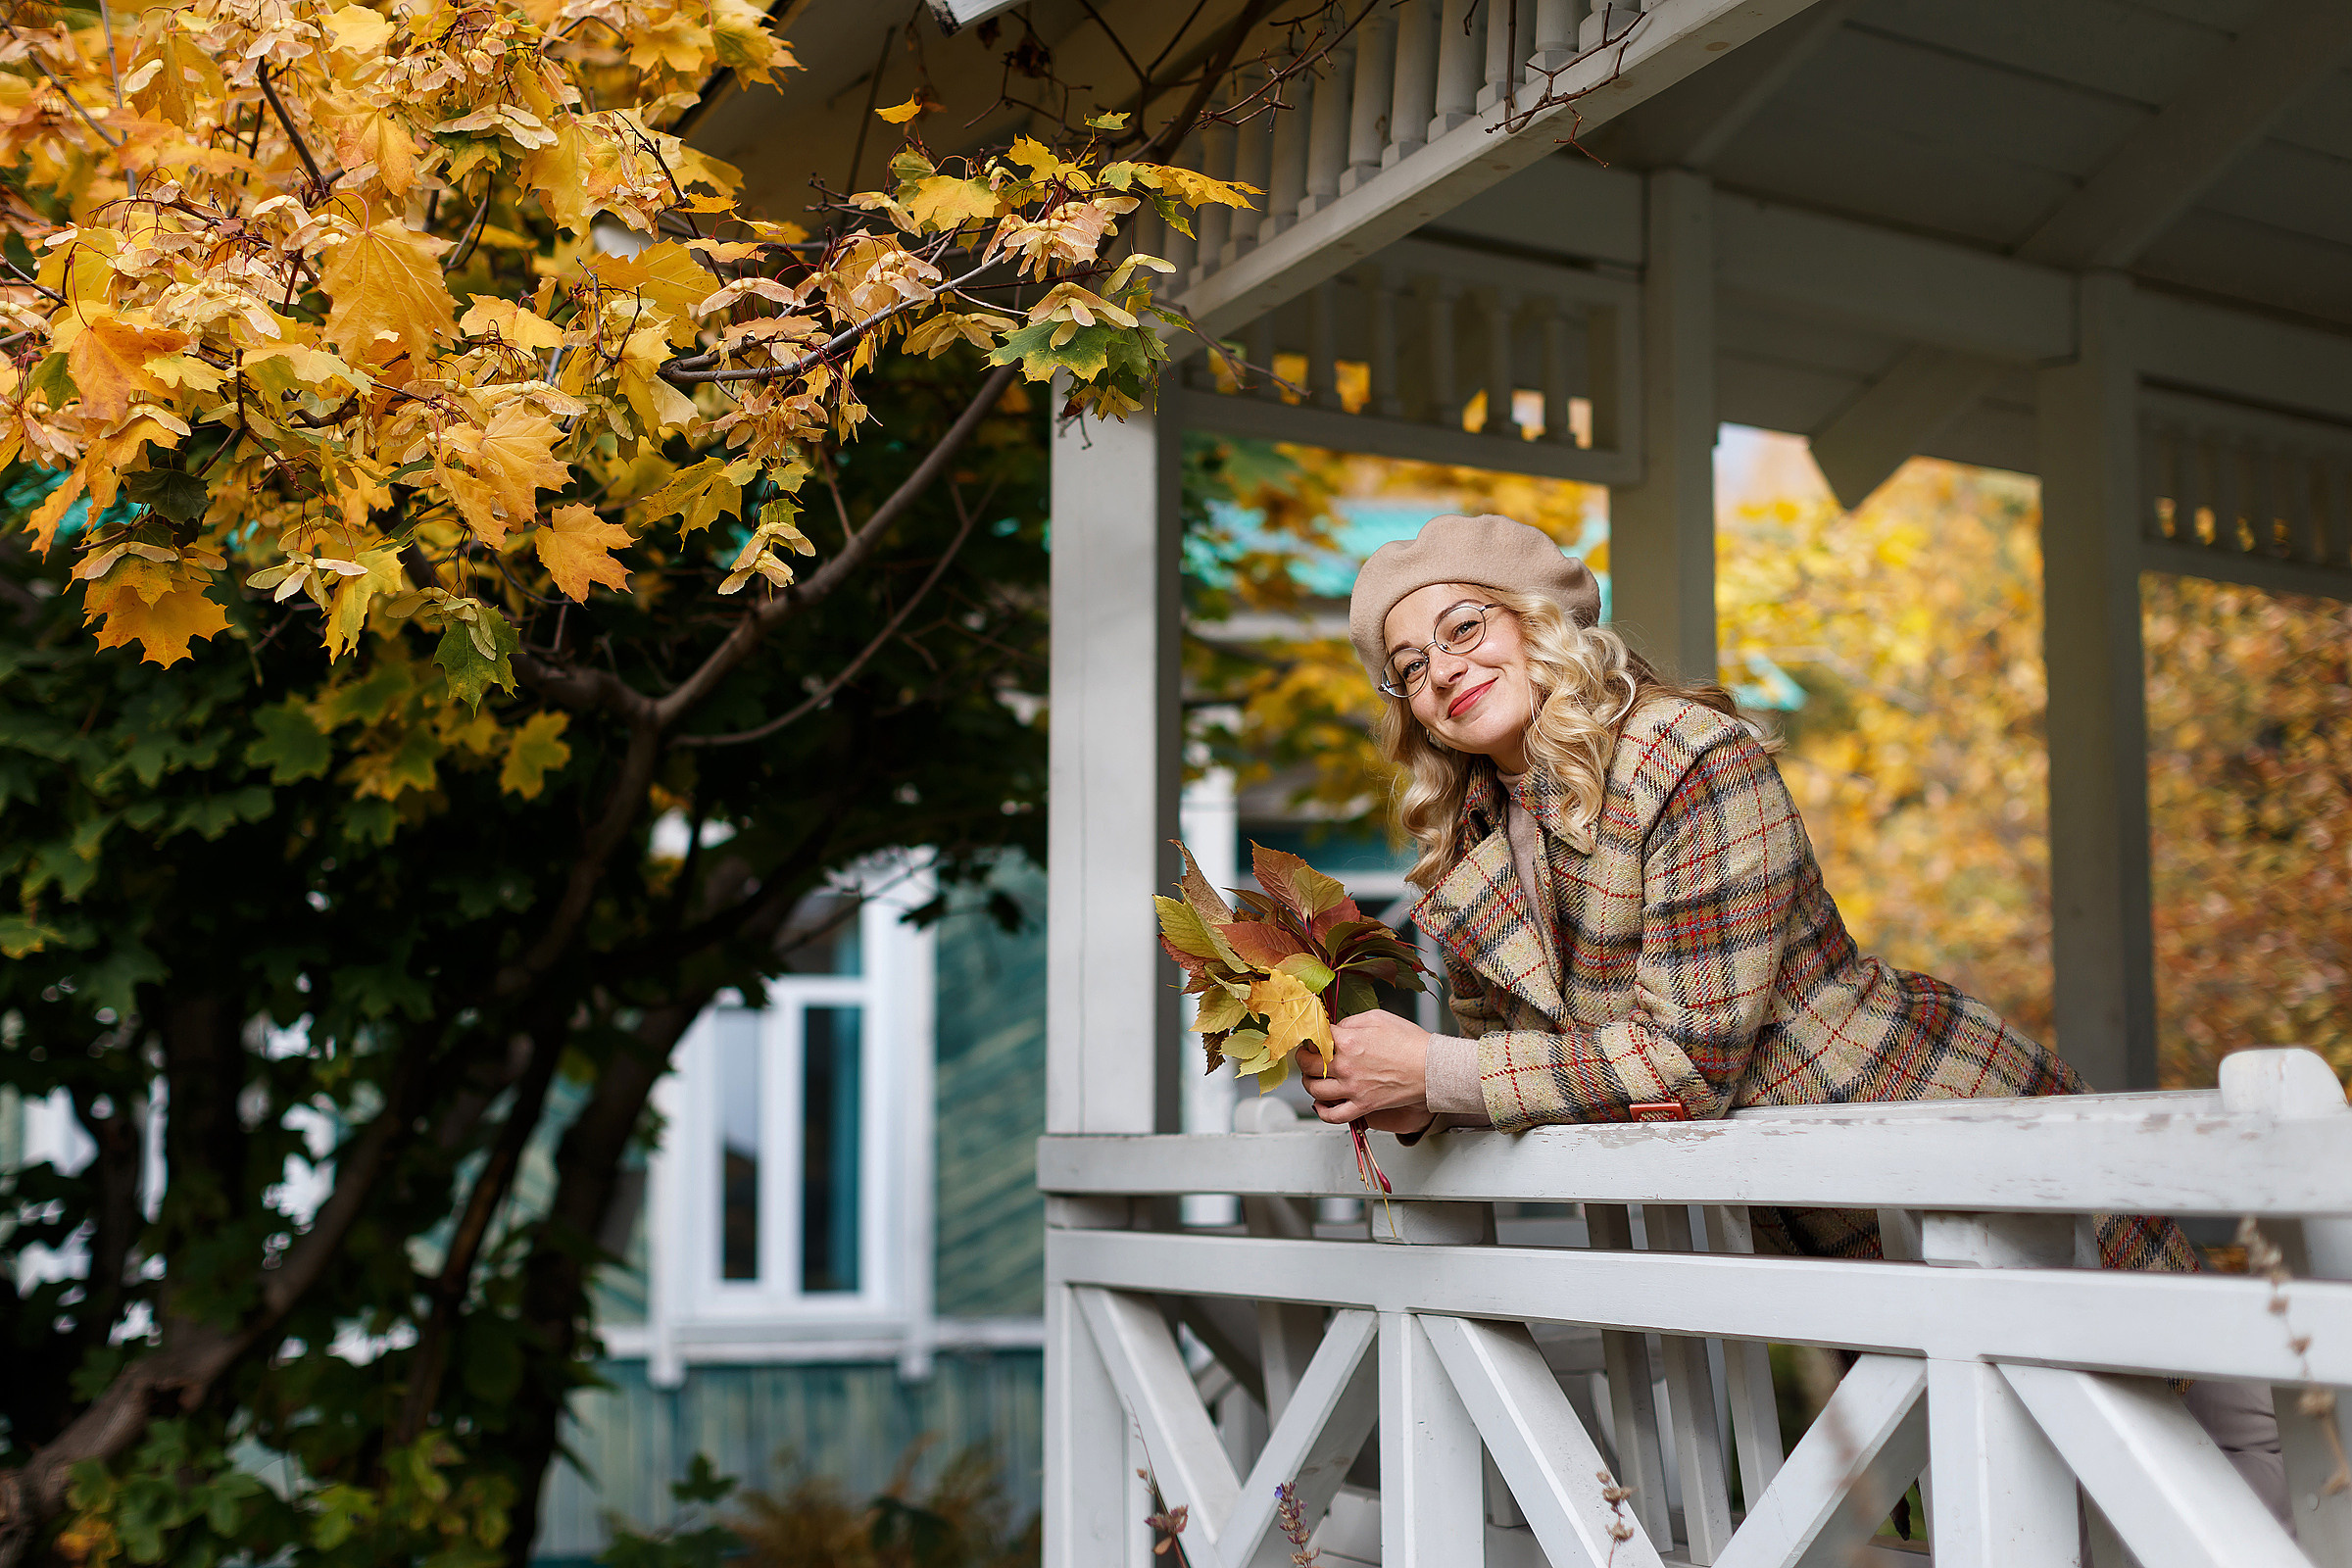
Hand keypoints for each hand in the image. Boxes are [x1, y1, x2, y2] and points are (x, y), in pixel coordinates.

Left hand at [1297, 1009, 1434, 1132]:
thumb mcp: (1378, 1018)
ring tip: (1313, 1077)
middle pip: (1308, 1065)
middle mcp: (1345, 1066)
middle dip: (1304, 1058)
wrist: (1431, 1067)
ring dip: (1308, 1082)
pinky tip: (1320, 1104)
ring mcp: (1353, 1088)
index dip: (1311, 1036)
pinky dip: (1322, 1111)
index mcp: (1347, 1040)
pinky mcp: (1363, 1106)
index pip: (1315, 1038)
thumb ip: (1351, 1021)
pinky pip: (1333, 1115)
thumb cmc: (1410, 1041)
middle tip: (1308, 1056)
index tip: (1313, 1038)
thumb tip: (1335, 1028)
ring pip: (1314, 1089)